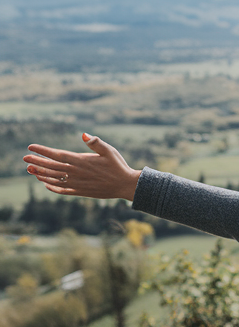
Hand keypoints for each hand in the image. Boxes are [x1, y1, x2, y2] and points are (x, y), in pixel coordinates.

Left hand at [24, 133, 140, 200]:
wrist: (125, 185)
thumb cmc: (118, 166)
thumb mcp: (109, 151)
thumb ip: (95, 143)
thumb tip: (83, 134)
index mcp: (81, 161)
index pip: (57, 154)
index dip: (42, 151)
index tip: (30, 147)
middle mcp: (76, 172)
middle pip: (51, 167)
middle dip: (36, 161)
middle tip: (25, 158)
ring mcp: (77, 183)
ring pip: (53, 179)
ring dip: (40, 174)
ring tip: (31, 170)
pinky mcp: (80, 192)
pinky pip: (61, 190)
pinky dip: (51, 186)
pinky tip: (45, 183)